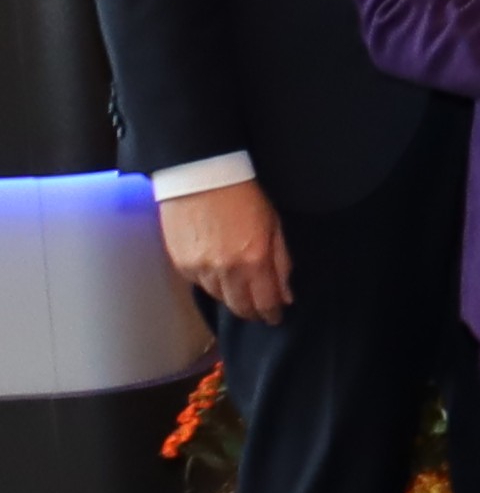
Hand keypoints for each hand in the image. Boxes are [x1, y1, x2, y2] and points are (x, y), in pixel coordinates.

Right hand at [159, 179, 290, 324]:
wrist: (200, 176)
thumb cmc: (244, 194)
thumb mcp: (274, 225)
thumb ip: (281, 262)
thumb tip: (286, 294)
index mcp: (254, 261)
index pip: (265, 302)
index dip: (272, 314)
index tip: (276, 317)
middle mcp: (226, 271)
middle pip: (240, 307)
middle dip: (253, 313)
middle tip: (260, 312)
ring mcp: (200, 269)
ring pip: (219, 298)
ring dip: (232, 298)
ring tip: (241, 294)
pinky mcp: (180, 264)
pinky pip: (199, 285)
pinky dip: (211, 285)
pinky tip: (219, 277)